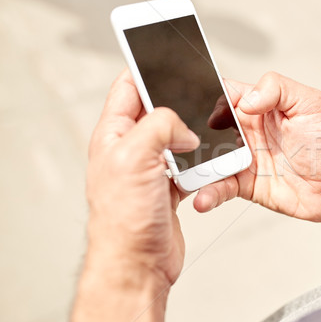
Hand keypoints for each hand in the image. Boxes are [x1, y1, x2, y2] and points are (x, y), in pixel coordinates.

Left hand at [85, 69, 198, 284]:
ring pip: (177, 140)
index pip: (127, 88)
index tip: (167, 57)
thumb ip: (161, 126)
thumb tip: (184, 128)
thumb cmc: (125, 218)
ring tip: (205, 140)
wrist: (138, 264)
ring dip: (194, 139)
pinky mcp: (167, 188)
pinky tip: (206, 169)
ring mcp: (149, 170)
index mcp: (113, 134)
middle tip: (199, 98)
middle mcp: (130, 150)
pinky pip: (189, 166)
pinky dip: (201, 165)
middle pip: (158, 113)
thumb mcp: (136, 157)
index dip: (146, 70)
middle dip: (180, 105)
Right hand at [195, 72, 320, 256]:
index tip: (188, 96)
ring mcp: (244, 158)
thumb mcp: (312, 102)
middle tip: (173, 138)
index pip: (225, 92)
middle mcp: (247, 130)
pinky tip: (203, 197)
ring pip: (208, 158)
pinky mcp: (245, 184)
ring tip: (182, 172)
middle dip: (188, 130)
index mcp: (260, 106)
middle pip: (206, 125)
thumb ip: (278, 89)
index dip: (207, 92)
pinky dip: (209, 192)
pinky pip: (220, 186)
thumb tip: (246, 99)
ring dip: (193, 164)